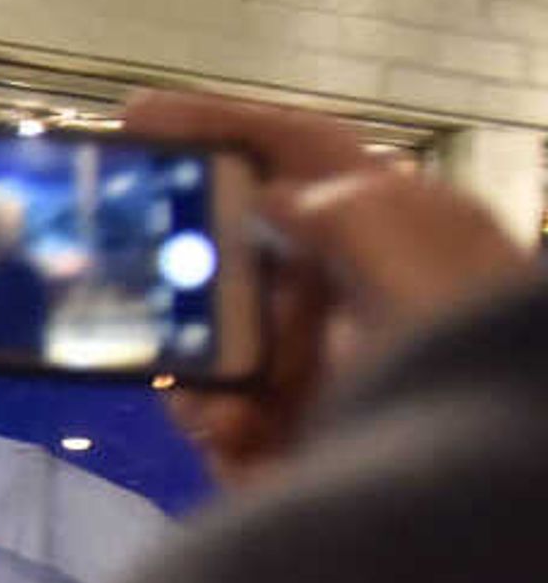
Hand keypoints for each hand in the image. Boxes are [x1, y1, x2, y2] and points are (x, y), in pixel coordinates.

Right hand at [120, 88, 532, 487]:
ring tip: (195, 371)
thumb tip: (267, 202)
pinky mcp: (298, 440)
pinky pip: (221, 419)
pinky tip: (229, 425)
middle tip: (118, 252)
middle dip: (181, 255)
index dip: (223, 124)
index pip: (303, 152)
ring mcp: (327, 367)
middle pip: (244, 247)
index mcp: (395, 224)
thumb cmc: (444, 329)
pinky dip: (212, 420)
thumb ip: (321, 200)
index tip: (138, 113)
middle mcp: (358, 287)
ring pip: (218, 339)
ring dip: (191, 353)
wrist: (464, 468)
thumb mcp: (392, 228)